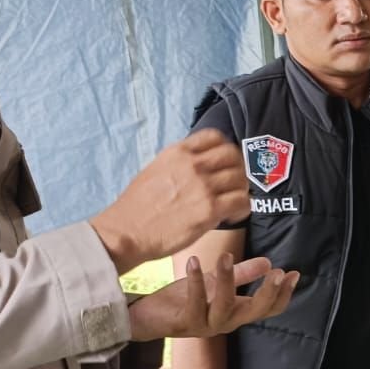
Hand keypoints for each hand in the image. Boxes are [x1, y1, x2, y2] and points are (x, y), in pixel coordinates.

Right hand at [91, 131, 250, 271]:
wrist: (127, 231)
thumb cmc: (137, 206)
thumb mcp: (155, 170)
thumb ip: (179, 164)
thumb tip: (200, 165)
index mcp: (177, 152)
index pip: (214, 136)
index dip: (226, 149)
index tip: (226, 163)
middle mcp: (193, 164)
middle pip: (233, 156)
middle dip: (237, 170)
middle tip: (233, 185)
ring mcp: (203, 186)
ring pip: (240, 180)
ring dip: (239, 191)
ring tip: (231, 203)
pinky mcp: (210, 209)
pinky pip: (242, 202)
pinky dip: (242, 208)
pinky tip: (230, 216)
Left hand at [128, 254, 298, 340]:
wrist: (146, 318)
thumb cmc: (181, 301)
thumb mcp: (215, 283)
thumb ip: (242, 274)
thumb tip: (268, 262)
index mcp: (235, 313)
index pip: (268, 309)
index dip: (283, 294)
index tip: (294, 273)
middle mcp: (225, 322)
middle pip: (254, 312)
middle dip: (268, 293)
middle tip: (277, 272)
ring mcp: (205, 324)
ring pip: (224, 306)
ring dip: (228, 281)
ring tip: (226, 257)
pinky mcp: (183, 323)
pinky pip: (194, 302)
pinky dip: (195, 281)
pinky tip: (195, 261)